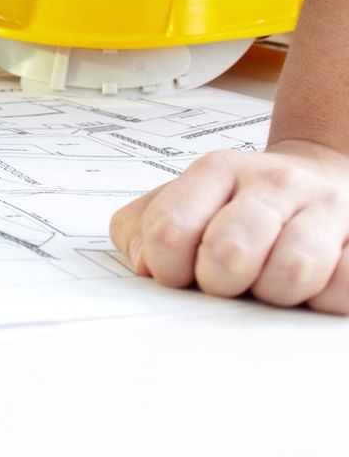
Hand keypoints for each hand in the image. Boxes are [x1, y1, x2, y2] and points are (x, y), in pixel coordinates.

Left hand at [109, 140, 348, 311]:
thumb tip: (144, 266)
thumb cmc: (237, 204)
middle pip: (228, 253)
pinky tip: (311, 284)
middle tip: (228, 281)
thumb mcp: (179, 202)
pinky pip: (341, 288)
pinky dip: (321, 299)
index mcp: (217, 170)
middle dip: (220, 283)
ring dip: (274, 293)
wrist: (316, 179)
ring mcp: (324, 208)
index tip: (179, 273)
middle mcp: (272, 182)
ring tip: (270, 281)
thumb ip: (140, 229)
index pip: (169, 228)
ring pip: (290, 272)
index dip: (167, 268)